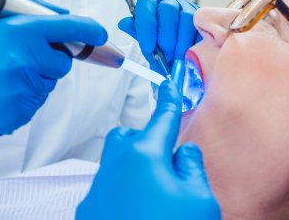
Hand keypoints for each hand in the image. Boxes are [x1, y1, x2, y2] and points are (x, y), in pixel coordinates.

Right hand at [0, 14, 106, 158]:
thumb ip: (29, 21)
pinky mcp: (19, 112)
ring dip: (34, 82)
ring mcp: (22, 87)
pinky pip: (36, 104)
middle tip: (18, 62)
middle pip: (62, 62)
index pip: (67, 27)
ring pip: (49, 84)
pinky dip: (23, 101)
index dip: (89, 30)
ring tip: (2, 80)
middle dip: (48, 62)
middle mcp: (23, 57)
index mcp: (17, 31)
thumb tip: (64, 19)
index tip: (101, 34)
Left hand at [76, 79, 219, 218]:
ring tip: (156, 194)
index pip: (161, 117)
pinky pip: (108, 189)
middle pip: (133, 138)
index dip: (169, 99)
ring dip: (135, 168)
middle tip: (173, 171)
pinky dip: (123, 193)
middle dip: (151, 144)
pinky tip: (139, 213)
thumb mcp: (200, 200)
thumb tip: (181, 151)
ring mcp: (98, 188)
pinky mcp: (88, 210)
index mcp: (144, 155)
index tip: (169, 82)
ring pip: (117, 162)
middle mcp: (116, 165)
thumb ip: (192, 166)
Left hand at [118, 0, 200, 73]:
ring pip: (185, 17)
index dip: (146, 26)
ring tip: (177, 59)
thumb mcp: (148, 45)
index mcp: (152, 5)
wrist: (182, 61)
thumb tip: (124, 23)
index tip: (148, 47)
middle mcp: (170, 2)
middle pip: (167, 9)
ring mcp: (187, 7)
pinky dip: (193, 43)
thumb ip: (137, 34)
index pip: (145, 4)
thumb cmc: (162, 51)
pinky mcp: (203, 18)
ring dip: (180, 42)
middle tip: (165, 56)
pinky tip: (189, 55)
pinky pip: (200, 26)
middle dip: (165, 37)